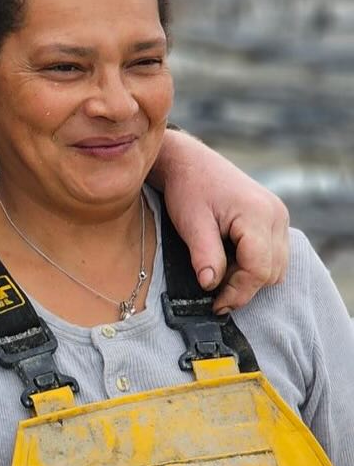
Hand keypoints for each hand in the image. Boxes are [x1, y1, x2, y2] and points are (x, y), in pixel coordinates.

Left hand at [155, 131, 289, 312]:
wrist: (189, 162)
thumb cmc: (187, 188)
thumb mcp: (191, 223)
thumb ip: (204, 255)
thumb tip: (210, 286)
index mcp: (257, 214)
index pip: (259, 269)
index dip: (238, 291)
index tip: (215, 304)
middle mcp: (275, 215)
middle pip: (272, 271)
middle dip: (243, 287)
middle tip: (214, 293)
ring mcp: (278, 216)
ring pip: (277, 266)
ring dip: (250, 277)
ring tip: (219, 274)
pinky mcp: (273, 218)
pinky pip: (274, 254)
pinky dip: (254, 264)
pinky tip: (229, 262)